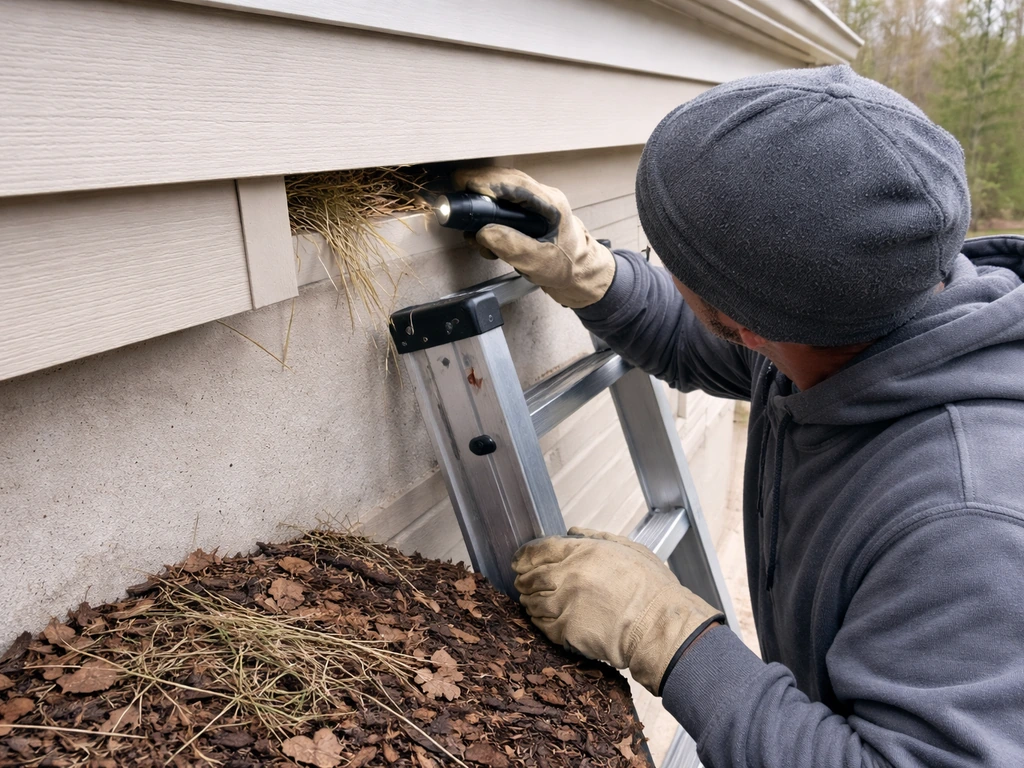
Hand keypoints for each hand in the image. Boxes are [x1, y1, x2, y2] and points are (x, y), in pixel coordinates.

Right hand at [454, 167, 615, 308]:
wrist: (582, 278)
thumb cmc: (569, 268)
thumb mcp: (539, 261)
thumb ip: (512, 245)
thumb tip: (483, 232)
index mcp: (549, 203)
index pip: (513, 182)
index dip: (486, 182)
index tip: (464, 186)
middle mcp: (541, 198)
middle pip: (503, 180)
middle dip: (478, 190)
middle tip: (458, 204)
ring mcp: (534, 206)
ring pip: (500, 192)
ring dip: (482, 208)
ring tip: (475, 232)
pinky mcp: (526, 216)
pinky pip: (501, 207)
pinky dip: (488, 221)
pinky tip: (486, 240)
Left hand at [512, 527, 722, 694]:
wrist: (659, 626)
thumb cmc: (652, 589)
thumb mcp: (629, 550)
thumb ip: (596, 538)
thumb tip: (573, 532)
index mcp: (584, 552)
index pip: (539, 550)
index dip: (524, 556)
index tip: (519, 561)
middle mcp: (570, 576)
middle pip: (531, 576)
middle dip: (524, 579)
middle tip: (523, 582)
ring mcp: (566, 604)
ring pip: (533, 601)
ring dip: (530, 600)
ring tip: (533, 600)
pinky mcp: (567, 630)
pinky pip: (543, 625)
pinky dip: (539, 621)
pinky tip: (544, 618)